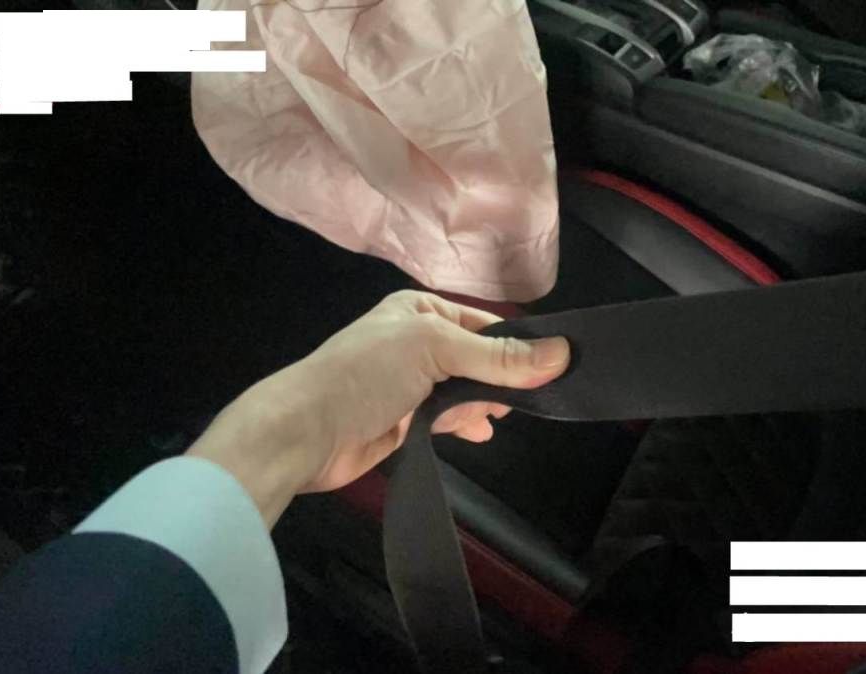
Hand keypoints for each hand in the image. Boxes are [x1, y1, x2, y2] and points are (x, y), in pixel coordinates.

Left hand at [186, 290, 569, 525]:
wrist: (304, 433)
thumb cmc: (364, 375)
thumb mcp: (435, 349)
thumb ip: (497, 357)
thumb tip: (561, 353)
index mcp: (420, 311)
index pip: (484, 324)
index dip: (516, 345)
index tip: (550, 368)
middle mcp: (416, 343)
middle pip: (479, 360)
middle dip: (500, 380)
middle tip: (520, 400)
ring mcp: (410, 384)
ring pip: (466, 391)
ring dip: (481, 404)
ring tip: (489, 418)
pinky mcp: (405, 421)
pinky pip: (448, 419)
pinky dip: (465, 424)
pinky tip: (478, 432)